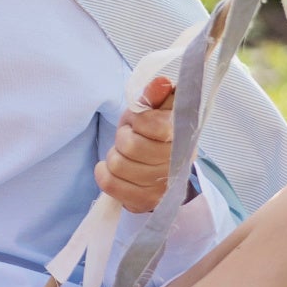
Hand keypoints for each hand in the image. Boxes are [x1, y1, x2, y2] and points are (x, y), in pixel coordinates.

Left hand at [95, 74, 174, 214]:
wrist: (160, 169)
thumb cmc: (152, 133)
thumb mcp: (153, 109)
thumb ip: (156, 95)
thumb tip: (159, 83)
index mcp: (182, 136)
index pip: (156, 126)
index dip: (140, 121)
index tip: (140, 121)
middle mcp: (177, 164)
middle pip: (130, 146)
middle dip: (123, 138)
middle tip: (129, 137)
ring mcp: (161, 187)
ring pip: (118, 165)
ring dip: (114, 155)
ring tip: (124, 154)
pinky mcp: (144, 202)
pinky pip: (110, 185)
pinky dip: (104, 174)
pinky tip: (111, 169)